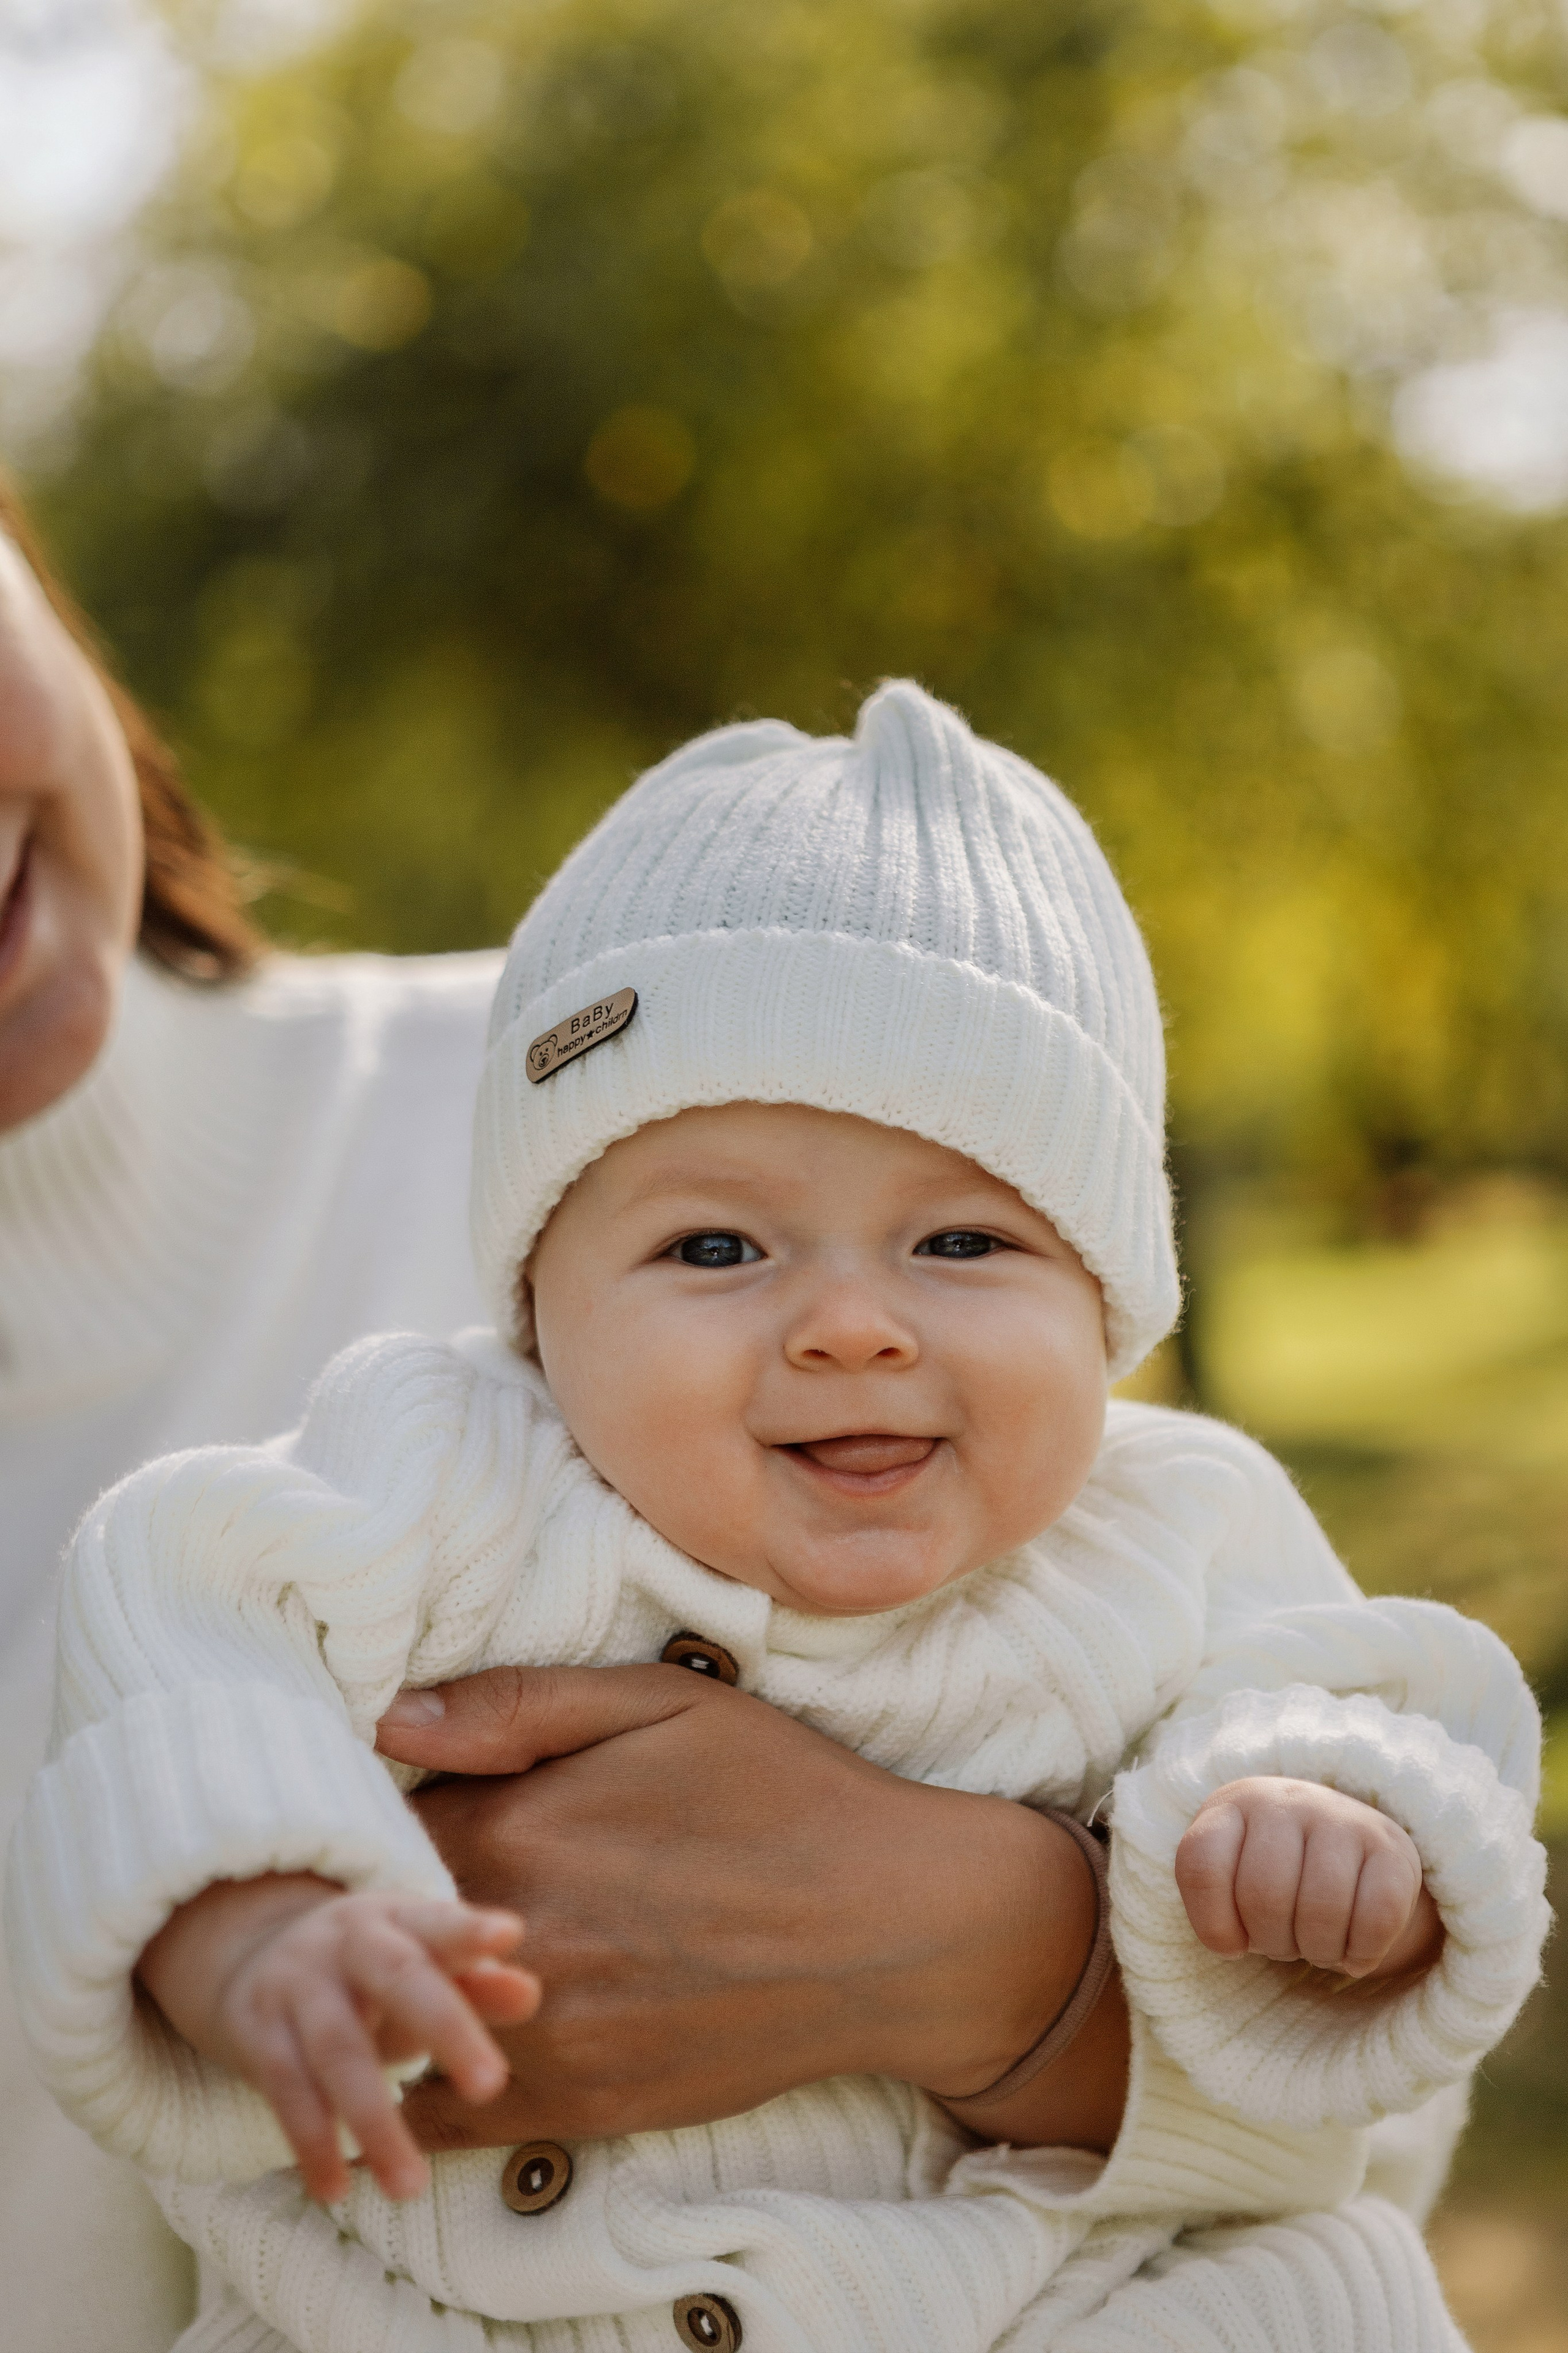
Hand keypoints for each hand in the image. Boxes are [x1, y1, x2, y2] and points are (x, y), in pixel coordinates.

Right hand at [137, 1874, 538, 2202]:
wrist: (251, 1955)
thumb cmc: (369, 1971)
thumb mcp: (419, 1965)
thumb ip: (477, 1984)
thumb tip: (530, 1994)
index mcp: (397, 1918)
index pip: (438, 1919)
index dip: (470, 1929)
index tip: (509, 1934)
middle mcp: (347, 1942)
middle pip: (398, 1976)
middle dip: (446, 2028)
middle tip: (492, 2087)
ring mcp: (298, 1985)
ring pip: (339, 2051)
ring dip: (375, 2121)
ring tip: (411, 2188)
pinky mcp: (259, 2034)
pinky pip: (286, 2091)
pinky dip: (311, 2143)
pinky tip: (335, 2191)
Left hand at [376, 1663, 1128, 2154]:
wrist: (896, 1928)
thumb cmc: (784, 1795)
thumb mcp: (661, 1707)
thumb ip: (518, 1707)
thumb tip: (390, 1716)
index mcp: (520, 1830)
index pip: (375, 1829)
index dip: (371, 1817)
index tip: (394, 1809)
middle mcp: (514, 1942)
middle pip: (382, 1932)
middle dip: (379, 1909)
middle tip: (403, 1889)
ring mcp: (545, 2037)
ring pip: (409, 2024)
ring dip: (405, 1994)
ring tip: (429, 1964)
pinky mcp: (581, 2107)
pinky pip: (454, 2110)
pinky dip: (435, 2080)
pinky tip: (465, 2037)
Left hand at [1175, 1777, 1444, 1980]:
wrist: (1347, 1844)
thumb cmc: (1274, 1871)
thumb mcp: (1230, 1876)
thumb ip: (1211, 1903)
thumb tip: (1231, 1944)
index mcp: (1234, 1804)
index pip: (1201, 1863)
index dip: (1211, 1923)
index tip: (1232, 1942)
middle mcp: (1287, 1800)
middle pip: (1263, 1896)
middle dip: (1272, 1943)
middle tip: (1284, 1943)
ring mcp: (1343, 1818)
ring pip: (1321, 1909)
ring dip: (1317, 1951)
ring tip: (1317, 1944)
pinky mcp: (1394, 1848)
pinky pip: (1376, 1918)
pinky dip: (1362, 1952)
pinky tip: (1354, 1948)